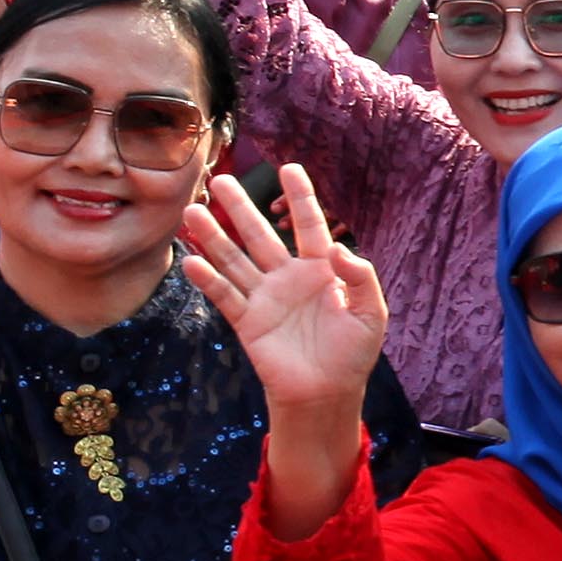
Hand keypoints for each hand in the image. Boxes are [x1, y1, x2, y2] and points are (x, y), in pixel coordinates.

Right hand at [178, 166, 389, 417]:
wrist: (327, 393)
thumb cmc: (352, 353)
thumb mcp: (370, 313)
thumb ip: (360, 278)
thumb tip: (339, 249)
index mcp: (321, 270)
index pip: (309, 225)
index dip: (301, 197)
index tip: (289, 167)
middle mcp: (288, 277)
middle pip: (260, 235)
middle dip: (241, 208)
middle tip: (221, 179)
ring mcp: (265, 297)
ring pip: (235, 259)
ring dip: (213, 236)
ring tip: (193, 211)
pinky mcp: (248, 321)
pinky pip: (226, 295)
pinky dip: (208, 279)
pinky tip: (192, 260)